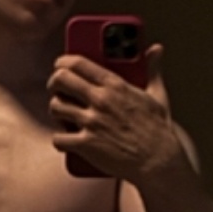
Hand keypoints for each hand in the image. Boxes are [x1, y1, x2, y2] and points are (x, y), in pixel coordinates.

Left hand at [47, 44, 183, 182]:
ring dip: (56, 110)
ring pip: (55, 107)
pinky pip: (59, 138)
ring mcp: (92, 123)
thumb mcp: (157, 95)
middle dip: (54, 83)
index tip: (60, 65)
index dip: (63, 62)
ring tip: (63, 114)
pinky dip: (60, 140)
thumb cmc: (158, 130)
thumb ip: (153, 69)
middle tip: (56, 89)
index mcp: (116, 85)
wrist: (158, 162)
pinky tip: (66, 140)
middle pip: (61, 80)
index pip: (78, 63)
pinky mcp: (86, 145)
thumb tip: (156, 49)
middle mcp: (101, 100)